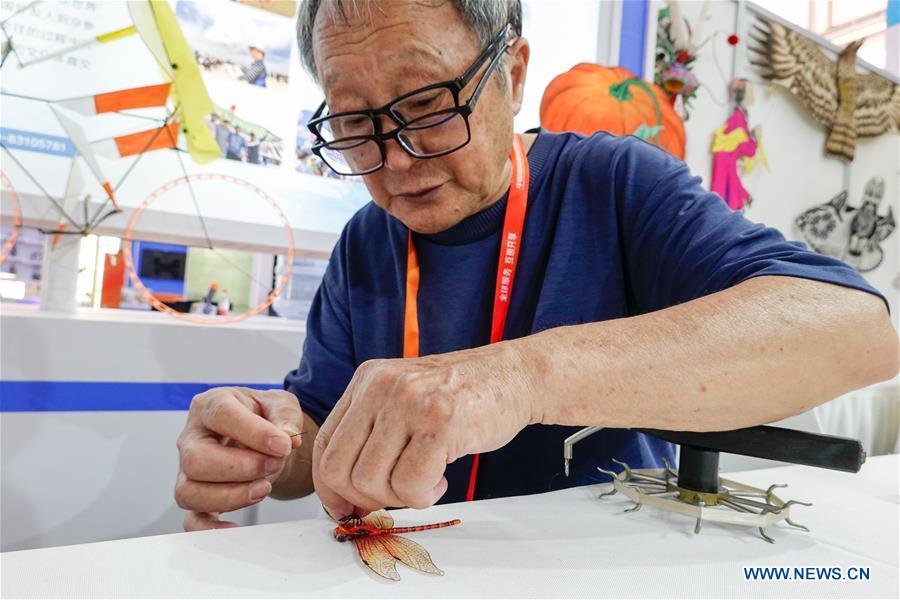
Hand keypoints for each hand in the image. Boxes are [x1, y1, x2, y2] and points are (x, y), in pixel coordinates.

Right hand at [176, 387, 303, 530]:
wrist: (261, 435)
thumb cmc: (264, 416)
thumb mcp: (281, 404)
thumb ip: (286, 417)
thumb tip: (289, 439)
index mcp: (210, 405)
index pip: (221, 415)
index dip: (253, 433)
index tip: (283, 445)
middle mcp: (192, 437)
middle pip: (197, 459)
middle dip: (242, 468)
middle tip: (274, 464)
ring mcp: (188, 469)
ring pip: (190, 491)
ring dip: (231, 496)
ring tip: (264, 488)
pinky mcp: (195, 495)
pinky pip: (191, 519)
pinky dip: (209, 528)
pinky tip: (235, 527)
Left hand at [313, 342, 536, 517]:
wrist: (515, 375)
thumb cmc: (462, 395)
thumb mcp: (404, 398)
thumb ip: (372, 434)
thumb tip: (343, 494)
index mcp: (367, 379)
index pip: (324, 444)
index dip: (329, 486)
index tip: (345, 507)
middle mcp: (382, 386)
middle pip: (340, 469)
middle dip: (365, 498)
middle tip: (394, 496)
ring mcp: (410, 402)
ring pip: (373, 482)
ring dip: (400, 497)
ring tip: (426, 480)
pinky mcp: (440, 423)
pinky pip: (410, 486)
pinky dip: (424, 496)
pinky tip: (442, 478)